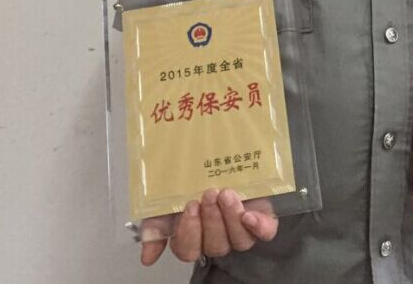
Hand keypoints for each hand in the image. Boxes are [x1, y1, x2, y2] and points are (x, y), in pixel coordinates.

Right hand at [139, 189, 277, 265]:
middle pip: (215, 245)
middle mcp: (218, 238)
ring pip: (239, 241)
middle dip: (211, 219)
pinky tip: (249, 215)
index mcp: (193, 236)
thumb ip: (156, 224)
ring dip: (230, 218)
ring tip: (227, 193)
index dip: (189, 232)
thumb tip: (147, 258)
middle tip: (210, 193)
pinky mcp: (263, 218)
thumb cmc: (194, 179)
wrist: (222, 154)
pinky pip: (265, 233)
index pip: (189, 250)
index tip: (190, 206)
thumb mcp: (169, 198)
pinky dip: (259, 226)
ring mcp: (241, 229)